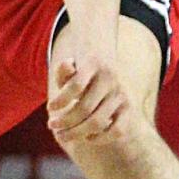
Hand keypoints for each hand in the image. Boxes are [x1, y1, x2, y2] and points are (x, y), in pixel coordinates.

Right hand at [48, 27, 132, 145]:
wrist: (99, 38)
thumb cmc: (94, 77)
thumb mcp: (93, 98)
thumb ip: (91, 116)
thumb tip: (89, 134)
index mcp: (126, 101)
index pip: (119, 130)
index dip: (102, 138)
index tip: (86, 139)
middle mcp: (120, 92)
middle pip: (95, 122)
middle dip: (75, 133)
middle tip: (59, 136)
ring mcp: (107, 79)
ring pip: (83, 108)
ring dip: (64, 119)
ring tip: (52, 124)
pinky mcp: (92, 64)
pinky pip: (75, 88)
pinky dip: (61, 100)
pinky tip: (52, 107)